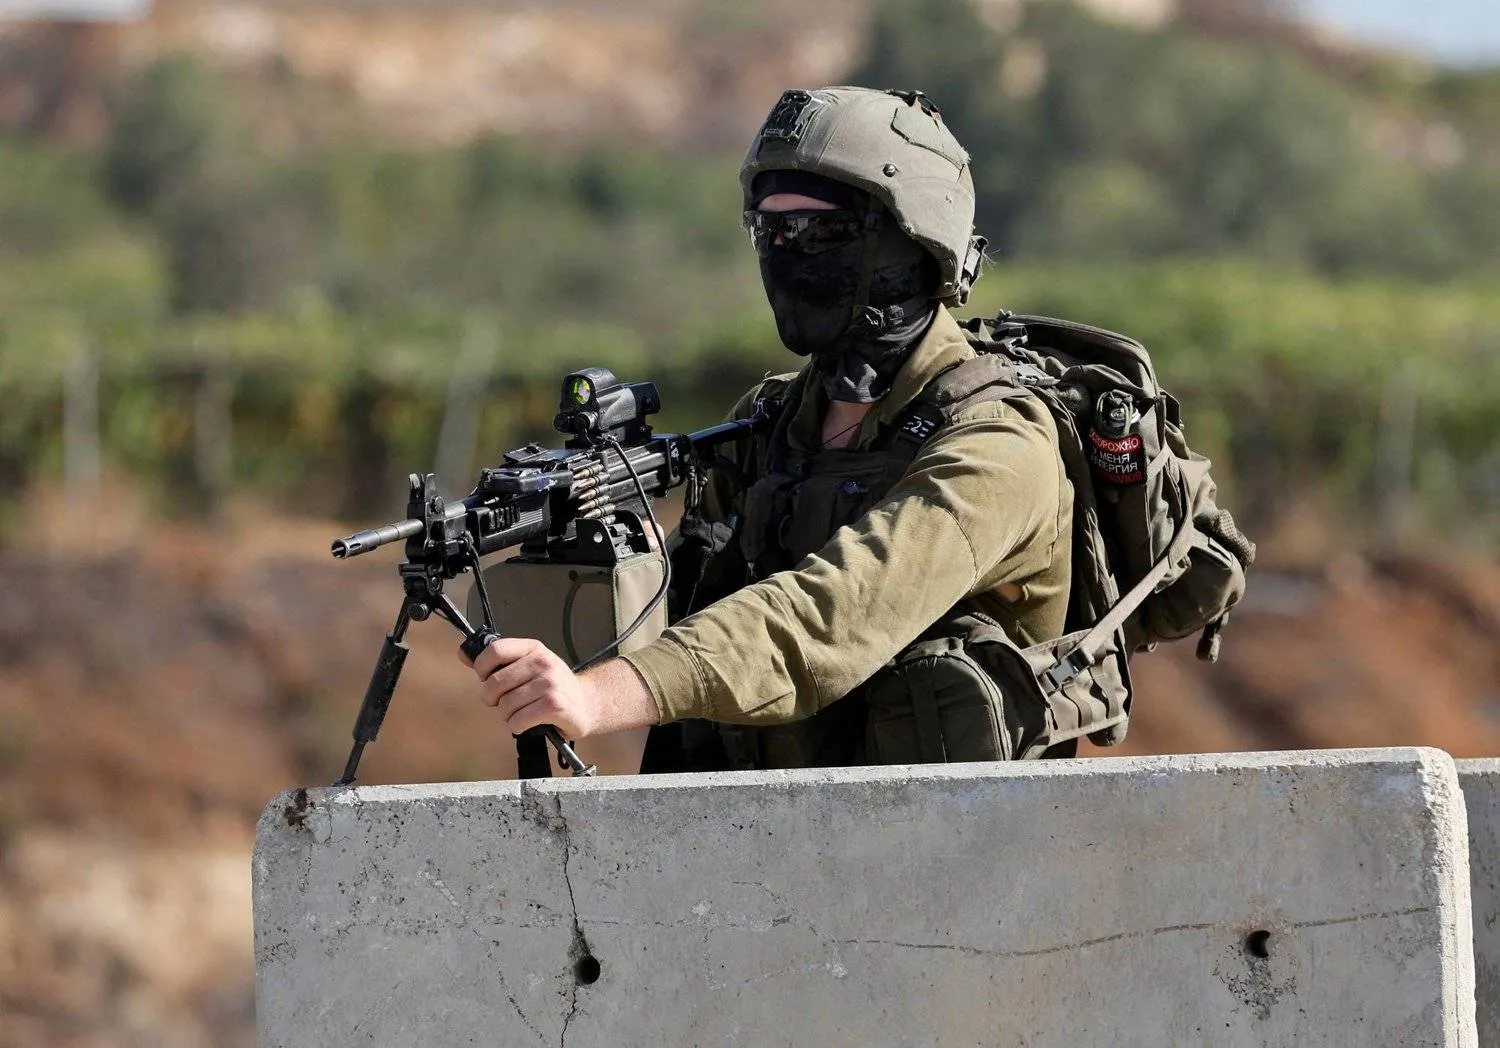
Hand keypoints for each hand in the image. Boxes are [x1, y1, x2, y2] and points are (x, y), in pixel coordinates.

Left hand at [460, 637, 599, 739]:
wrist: (588, 703)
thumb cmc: (553, 686)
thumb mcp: (529, 665)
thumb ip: (498, 661)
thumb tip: (461, 653)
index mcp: (533, 648)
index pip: (495, 650)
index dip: (482, 667)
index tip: (485, 678)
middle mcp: (542, 663)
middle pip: (495, 683)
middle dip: (493, 699)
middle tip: (504, 703)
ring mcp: (550, 684)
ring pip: (505, 706)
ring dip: (508, 716)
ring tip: (522, 713)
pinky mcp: (554, 706)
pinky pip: (518, 721)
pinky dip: (518, 726)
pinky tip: (529, 722)